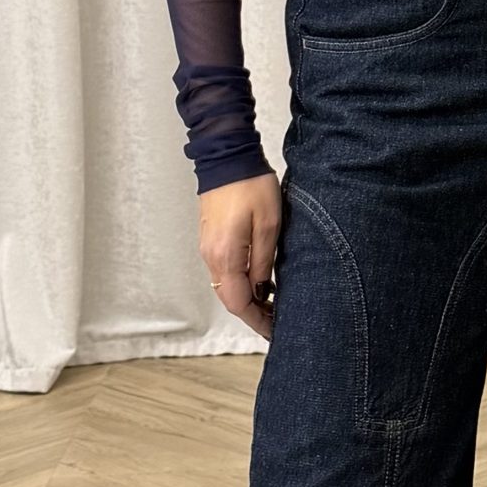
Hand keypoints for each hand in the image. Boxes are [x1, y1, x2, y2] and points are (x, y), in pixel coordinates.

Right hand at [199, 170, 281, 342]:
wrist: (227, 156)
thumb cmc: (251, 185)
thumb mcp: (269, 226)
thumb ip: (264, 262)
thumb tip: (260, 291)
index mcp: (226, 256)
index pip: (239, 303)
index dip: (257, 320)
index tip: (275, 330)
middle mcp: (211, 256)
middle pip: (230, 298)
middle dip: (253, 314)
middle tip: (278, 321)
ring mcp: (208, 248)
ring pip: (227, 286)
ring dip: (247, 299)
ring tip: (272, 305)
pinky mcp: (211, 239)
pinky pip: (225, 271)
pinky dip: (240, 283)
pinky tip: (259, 282)